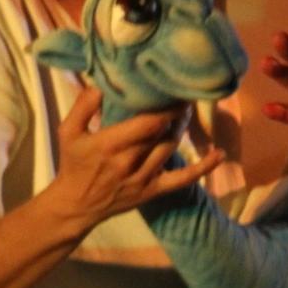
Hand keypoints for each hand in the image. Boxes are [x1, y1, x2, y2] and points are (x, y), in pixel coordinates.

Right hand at [41, 86, 224, 231]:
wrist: (75, 206)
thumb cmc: (73, 164)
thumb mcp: (68, 131)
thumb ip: (83, 106)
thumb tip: (101, 81)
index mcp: (110, 145)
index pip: (147, 122)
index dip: (165, 106)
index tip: (172, 88)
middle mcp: (130, 162)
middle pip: (162, 132)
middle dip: (174, 112)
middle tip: (181, 93)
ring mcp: (144, 178)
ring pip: (171, 148)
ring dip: (181, 128)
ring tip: (185, 111)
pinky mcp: (153, 191)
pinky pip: (183, 180)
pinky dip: (203, 168)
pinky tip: (219, 154)